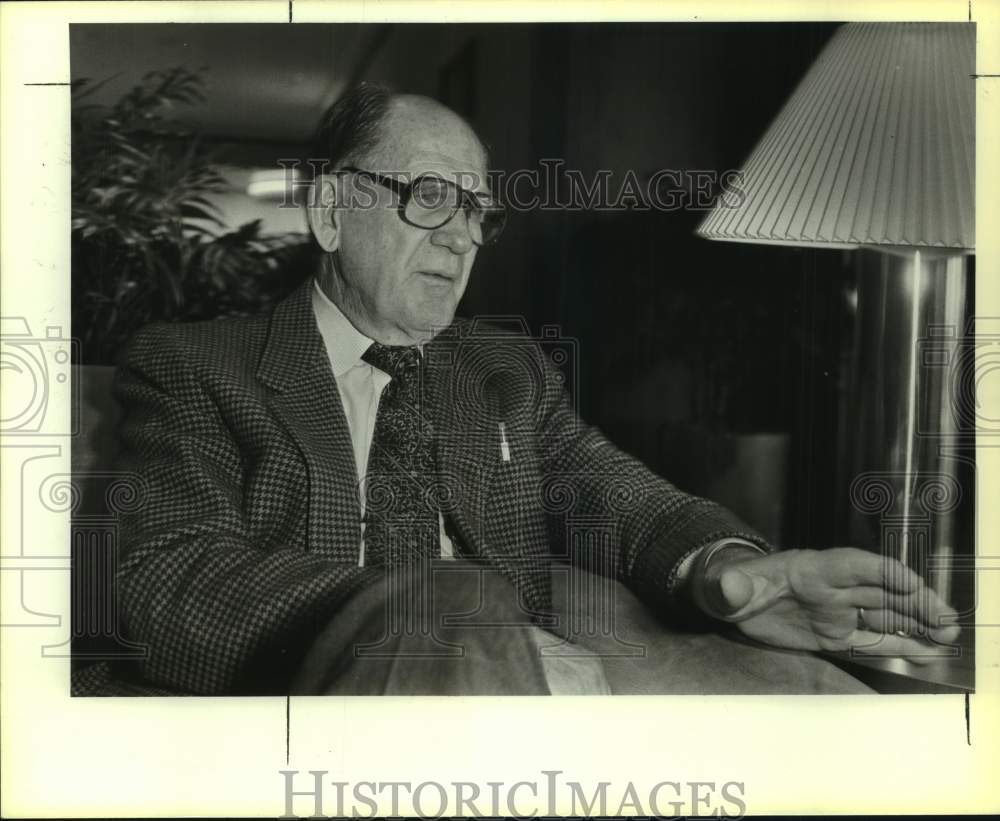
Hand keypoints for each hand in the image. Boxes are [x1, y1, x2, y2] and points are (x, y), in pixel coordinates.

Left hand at [692, 547, 959, 661]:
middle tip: (945, 617)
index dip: (882, 571)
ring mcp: (837, 612)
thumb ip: (731, 586)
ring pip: (884, 615)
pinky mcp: (834, 635)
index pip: (853, 565)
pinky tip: (926, 651)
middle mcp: (832, 589)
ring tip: (947, 634)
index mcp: (810, 570)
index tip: (911, 583)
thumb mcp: (726, 585)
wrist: (730, 600)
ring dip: (916, 623)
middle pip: (879, 590)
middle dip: (914, 601)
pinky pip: (871, 640)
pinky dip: (899, 645)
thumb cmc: (730, 585)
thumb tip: (728, 586)